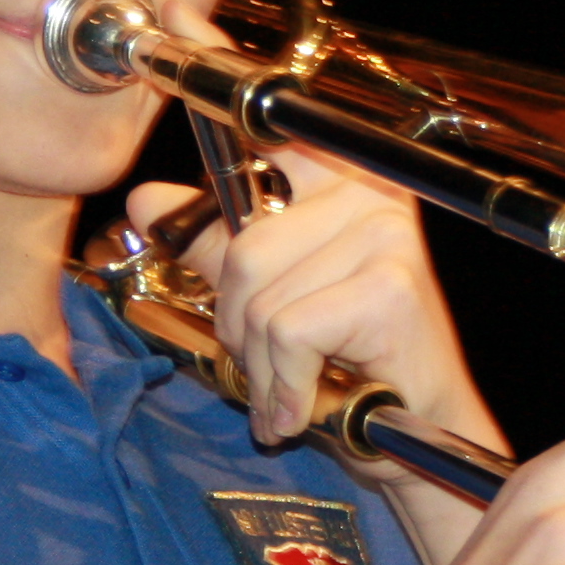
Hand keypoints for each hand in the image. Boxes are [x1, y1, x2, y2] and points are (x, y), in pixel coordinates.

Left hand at [126, 149, 479, 449]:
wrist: (419, 428)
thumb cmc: (352, 359)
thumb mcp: (271, 294)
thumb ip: (214, 245)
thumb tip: (145, 201)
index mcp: (341, 178)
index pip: (265, 147)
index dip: (228, 165)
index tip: (214, 136)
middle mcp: (369, 194)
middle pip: (245, 253)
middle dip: (238, 328)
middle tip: (264, 366)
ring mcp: (384, 236)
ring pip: (262, 302)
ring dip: (263, 369)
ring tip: (288, 392)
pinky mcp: (389, 289)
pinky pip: (289, 333)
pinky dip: (286, 385)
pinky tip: (303, 408)